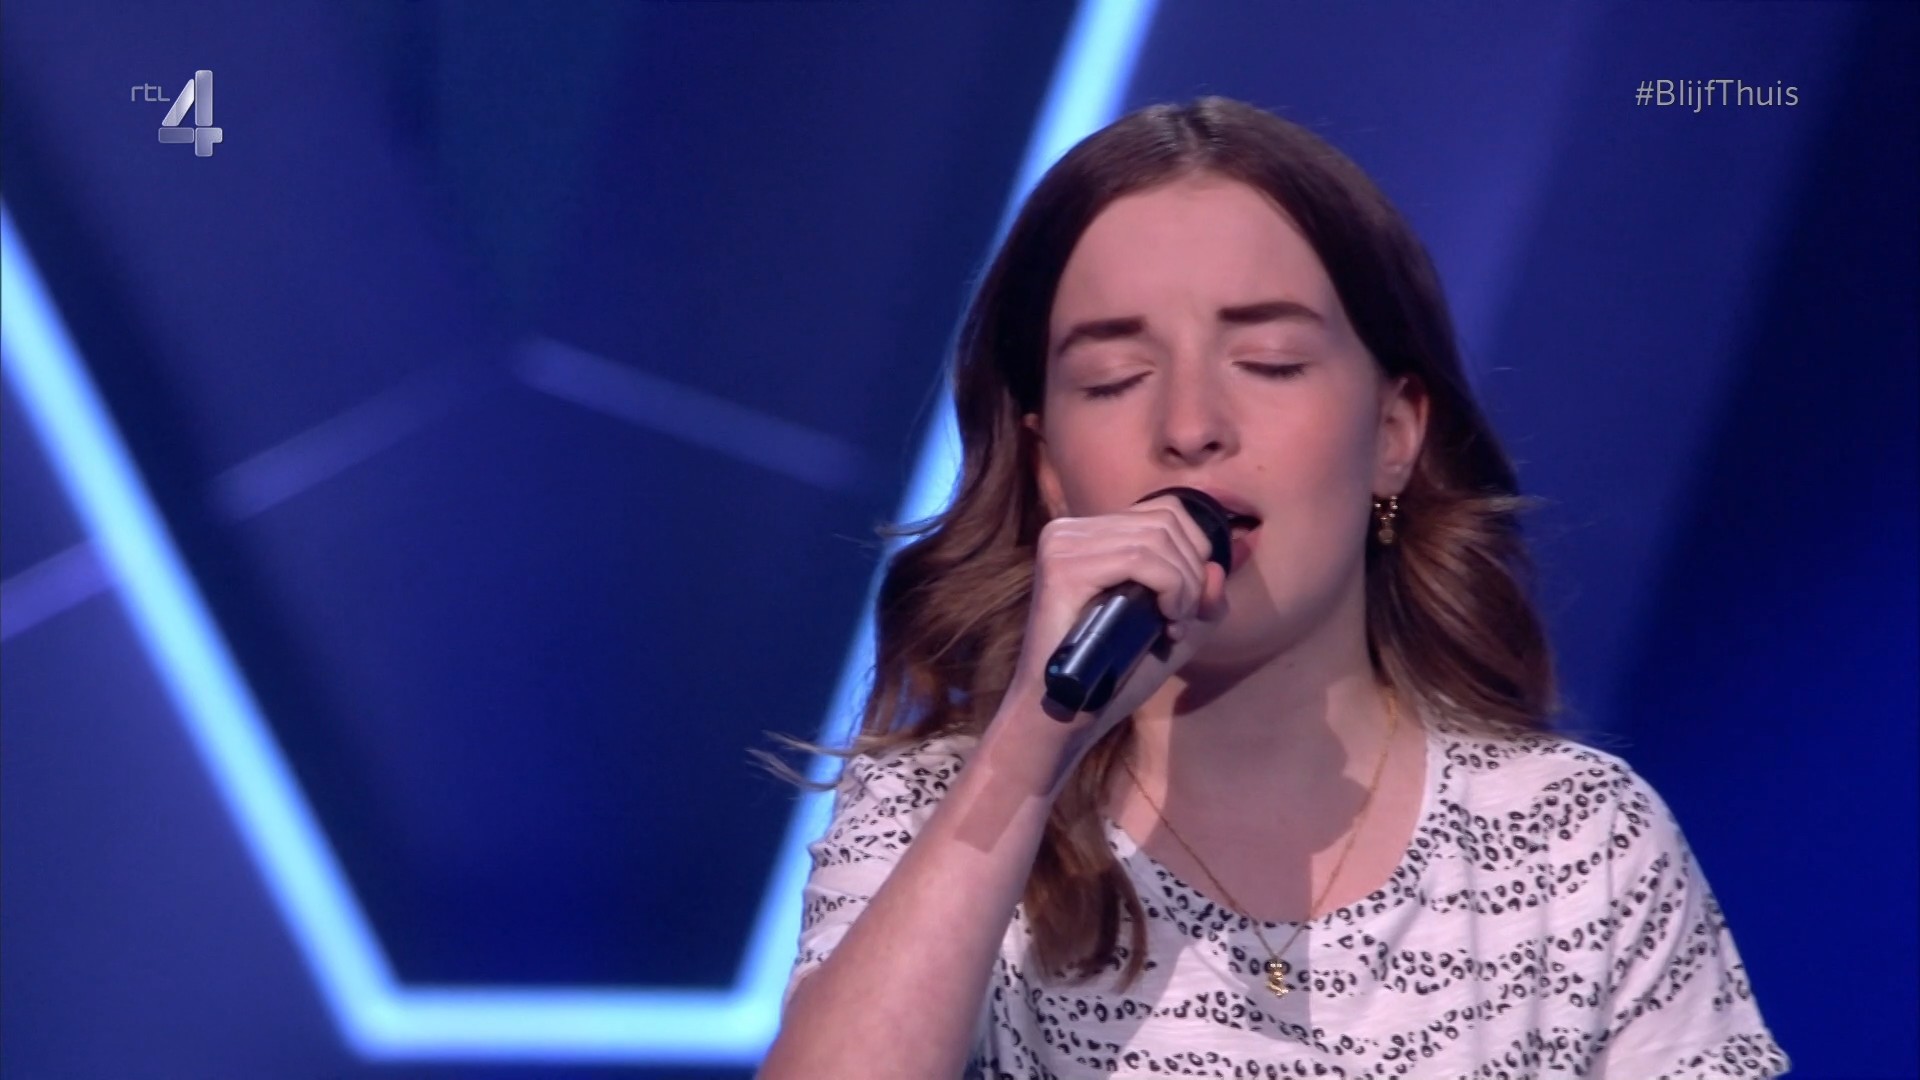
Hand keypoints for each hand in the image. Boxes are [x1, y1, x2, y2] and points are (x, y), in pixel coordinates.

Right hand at [998, 492, 1230, 776]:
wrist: (1064, 715)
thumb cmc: (1113, 674)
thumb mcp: (1174, 630)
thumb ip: (1203, 599)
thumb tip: (1216, 568)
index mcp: (1089, 534)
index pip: (1166, 509)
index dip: (1195, 552)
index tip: (1187, 604)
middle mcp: (1070, 529)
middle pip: (1166, 521)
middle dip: (1192, 573)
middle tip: (1181, 620)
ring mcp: (1062, 544)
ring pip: (1157, 538)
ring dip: (1183, 585)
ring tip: (1172, 625)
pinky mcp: (1062, 567)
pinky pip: (1140, 559)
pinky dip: (1169, 588)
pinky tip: (1165, 621)